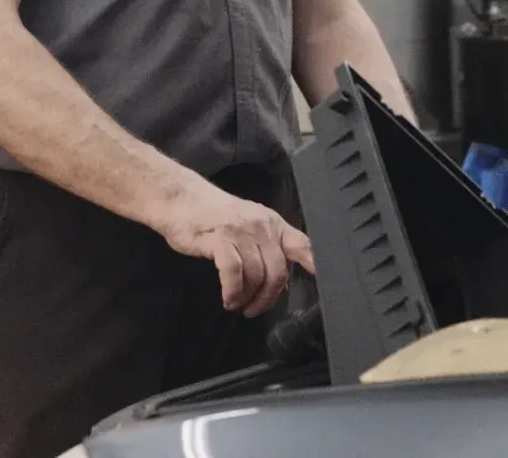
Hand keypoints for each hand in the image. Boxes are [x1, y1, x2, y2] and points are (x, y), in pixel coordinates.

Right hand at [157, 179, 314, 316]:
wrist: (179, 198)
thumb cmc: (213, 216)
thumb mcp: (248, 226)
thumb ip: (266, 249)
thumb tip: (281, 282)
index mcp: (273, 224)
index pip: (303, 245)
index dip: (316, 266)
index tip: (327, 287)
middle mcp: (262, 226)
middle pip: (278, 271)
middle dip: (267, 297)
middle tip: (253, 309)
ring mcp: (241, 231)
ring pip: (256, 275)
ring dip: (246, 297)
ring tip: (235, 303)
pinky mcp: (220, 239)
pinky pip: (234, 273)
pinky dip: (233, 291)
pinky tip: (228, 298)